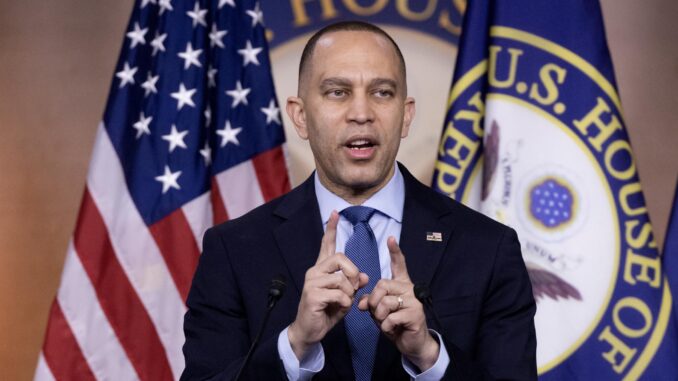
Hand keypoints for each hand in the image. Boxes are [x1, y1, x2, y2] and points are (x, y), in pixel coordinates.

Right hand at [288, 211, 368, 358]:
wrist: (310, 331)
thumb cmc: (326, 312)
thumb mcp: (344, 296)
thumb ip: (353, 283)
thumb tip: (364, 276)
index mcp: (321, 269)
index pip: (326, 245)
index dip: (331, 229)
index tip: (334, 213)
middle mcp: (314, 272)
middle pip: (340, 258)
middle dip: (353, 272)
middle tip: (353, 287)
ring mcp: (312, 282)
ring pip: (342, 279)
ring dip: (349, 294)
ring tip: (342, 303)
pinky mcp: (312, 295)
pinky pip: (339, 294)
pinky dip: (344, 303)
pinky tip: (337, 308)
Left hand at [358, 237, 439, 370]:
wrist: (411, 343)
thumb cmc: (395, 323)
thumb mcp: (379, 311)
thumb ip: (371, 302)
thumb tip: (362, 302)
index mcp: (401, 284)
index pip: (399, 264)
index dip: (395, 251)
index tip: (391, 238)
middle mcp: (409, 289)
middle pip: (382, 285)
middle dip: (374, 302)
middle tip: (378, 314)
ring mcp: (414, 301)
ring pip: (385, 302)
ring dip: (380, 317)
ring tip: (387, 323)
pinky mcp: (415, 314)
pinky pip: (391, 318)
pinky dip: (387, 326)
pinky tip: (393, 329)